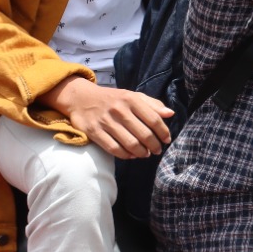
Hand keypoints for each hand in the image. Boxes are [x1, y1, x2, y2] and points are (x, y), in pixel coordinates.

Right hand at [46, 76, 174, 159]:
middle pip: (144, 134)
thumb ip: (152, 104)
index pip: (153, 119)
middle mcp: (119, 110)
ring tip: (146, 154)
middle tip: (157, 150)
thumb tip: (170, 114)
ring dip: (142, 152)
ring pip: (130, 143)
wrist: (81, 98)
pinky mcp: (94, 132)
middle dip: (154, 145)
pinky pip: (114, 148)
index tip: (167, 140)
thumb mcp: (132, 96)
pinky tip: (131, 156)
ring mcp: (106, 122)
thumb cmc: (112, 98)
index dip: (163, 132)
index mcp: (131, 99)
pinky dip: (125, 155)